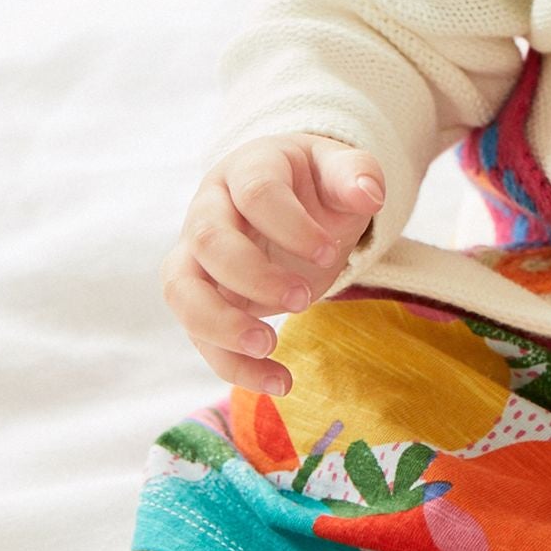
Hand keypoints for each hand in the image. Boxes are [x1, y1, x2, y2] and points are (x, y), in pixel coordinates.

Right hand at [160, 134, 385, 396]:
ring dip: (220, 325)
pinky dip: (233, 364)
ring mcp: (197, 255)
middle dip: (252, 275)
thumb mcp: (342, 170)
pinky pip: (199, 334)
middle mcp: (211, 209)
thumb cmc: (317, 186)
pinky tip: (279, 381)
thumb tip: (370, 195)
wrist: (294, 205)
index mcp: (248, 168)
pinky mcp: (201, 298)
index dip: (290, 224)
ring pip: (181, 290)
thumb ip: (357, 174)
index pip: (255, 192)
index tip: (330, 251)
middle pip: (207, 240)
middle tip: (303, 299)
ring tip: (269, 347)